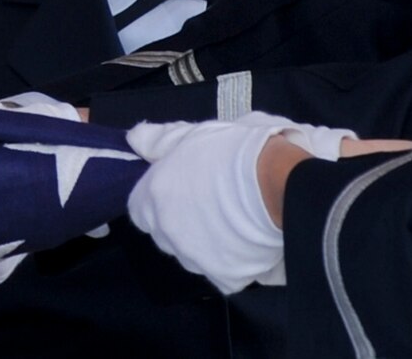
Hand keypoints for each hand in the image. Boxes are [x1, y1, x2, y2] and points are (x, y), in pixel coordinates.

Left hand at [126, 112, 354, 293]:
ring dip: (205, 243)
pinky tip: (247, 242)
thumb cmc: (233, 151)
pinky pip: (222, 272)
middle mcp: (166, 233)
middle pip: (165, 233)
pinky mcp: (223, 278)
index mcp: (152, 197)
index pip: (141, 208)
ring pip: (192, 255)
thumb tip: (134, 141)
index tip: (184, 189)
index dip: (161, 199)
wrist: (277, 184)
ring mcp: (193, 259)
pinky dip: (232, 261)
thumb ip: (158, 140)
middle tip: (213, 202)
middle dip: (182, 222)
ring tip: (233, 221)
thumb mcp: (193, 134)